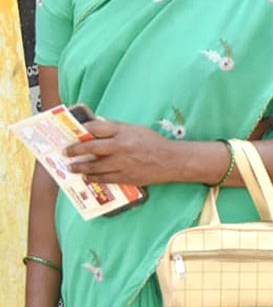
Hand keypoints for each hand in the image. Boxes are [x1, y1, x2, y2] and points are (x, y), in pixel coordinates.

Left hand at [63, 119, 182, 186]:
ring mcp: (123, 164)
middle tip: (66, 152)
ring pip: (95, 167)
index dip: (82, 130)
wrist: (172, 161)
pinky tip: (88, 177)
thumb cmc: (155, 143)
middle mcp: (121, 147)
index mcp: (124, 132)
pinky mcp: (126, 177)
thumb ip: (118, 129)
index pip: (96, 128)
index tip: (74, 133)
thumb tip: (98, 130)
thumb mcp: (137, 130)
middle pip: (91, 148)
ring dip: (81, 167)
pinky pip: (105, 179)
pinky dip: (94, 178)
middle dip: (75, 150)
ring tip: (72, 168)